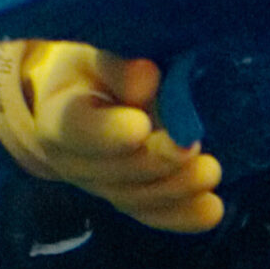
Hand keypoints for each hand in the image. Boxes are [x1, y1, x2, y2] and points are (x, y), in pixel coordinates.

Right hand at [0, 40, 224, 233]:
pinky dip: (183, 214)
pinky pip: (151, 213)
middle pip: (112, 170)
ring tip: (209, 172)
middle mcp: (73, 160)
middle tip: (189, 146)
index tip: (141, 125)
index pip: (76, 128)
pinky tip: (212, 209)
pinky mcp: (126, 198)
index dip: (108, 132)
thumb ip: (116, 66)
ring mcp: (100, 185)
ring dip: (174, 188)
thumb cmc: (89, 68)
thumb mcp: (92, 54)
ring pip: (134, 196)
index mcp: (57, 116)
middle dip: (154, 161)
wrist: (75, 99)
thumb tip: (148, 80)